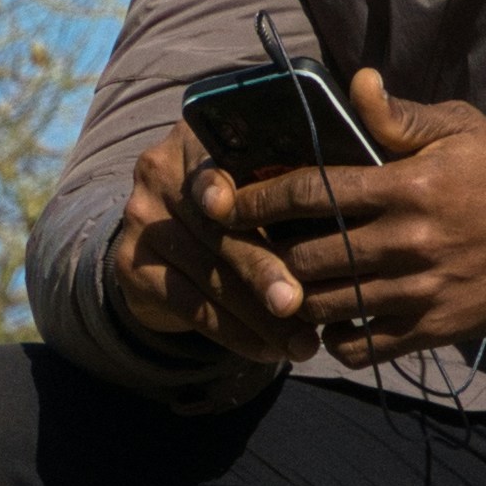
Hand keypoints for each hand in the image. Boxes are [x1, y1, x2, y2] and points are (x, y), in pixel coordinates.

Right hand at [110, 125, 317, 361]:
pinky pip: (190, 304)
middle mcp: (161, 168)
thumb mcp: (269, 182)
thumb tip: (352, 209)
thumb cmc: (251, 208)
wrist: (175, 246)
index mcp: (199, 134)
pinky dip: (234, 333)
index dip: (231, 184)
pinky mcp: (133, 264)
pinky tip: (268, 350)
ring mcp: (141, 217)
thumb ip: (299, 181)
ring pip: (208, 272)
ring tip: (301, 343)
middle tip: (297, 303)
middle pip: (217, 226)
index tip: (246, 205)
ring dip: (257, 315)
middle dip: (262, 268)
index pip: (220, 158)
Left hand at [245, 71, 485, 369]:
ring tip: (269, 286)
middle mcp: (410, 242)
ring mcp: (420, 292)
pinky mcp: (433, 330)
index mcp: (408, 186)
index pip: (312, 192)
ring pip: (327, 305)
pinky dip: (332, 339)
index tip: (221, 201)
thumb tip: (355, 82)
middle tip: (237, 250)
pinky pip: (362, 348)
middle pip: (308, 256)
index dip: (255, 197)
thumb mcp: (459, 128)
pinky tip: (324, 321)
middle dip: (264, 253)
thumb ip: (399, 115)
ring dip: (291, 299)